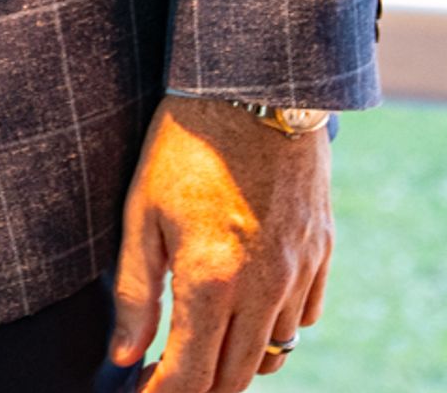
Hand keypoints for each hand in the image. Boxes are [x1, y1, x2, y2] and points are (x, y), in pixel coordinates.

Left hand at [111, 97, 332, 387]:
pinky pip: (305, 316)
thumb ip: (136, 293)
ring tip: (207, 343)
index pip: (190, 377)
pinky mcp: (321, 249)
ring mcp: (300, 270)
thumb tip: (125, 356)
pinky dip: (277, 327)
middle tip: (170, 377)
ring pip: (275, 352)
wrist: (256, 85)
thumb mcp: (141, 213)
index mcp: (211, 281)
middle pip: (236, 378)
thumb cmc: (186, 145)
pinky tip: (250, 307)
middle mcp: (264, 287)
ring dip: (240, 360)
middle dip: (201, 390)